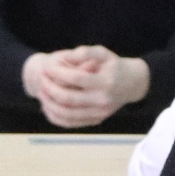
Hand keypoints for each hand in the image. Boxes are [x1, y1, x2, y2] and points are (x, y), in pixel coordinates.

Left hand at [22, 47, 148, 128]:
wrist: (133, 84)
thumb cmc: (114, 66)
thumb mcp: (103, 53)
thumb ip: (85, 52)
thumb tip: (66, 57)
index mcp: (106, 82)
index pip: (76, 78)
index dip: (58, 73)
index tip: (47, 68)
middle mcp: (103, 100)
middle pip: (68, 98)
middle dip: (49, 88)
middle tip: (41, 79)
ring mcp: (100, 113)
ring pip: (67, 114)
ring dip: (49, 103)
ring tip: (41, 92)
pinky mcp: (96, 120)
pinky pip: (71, 123)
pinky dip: (55, 116)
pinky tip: (47, 106)